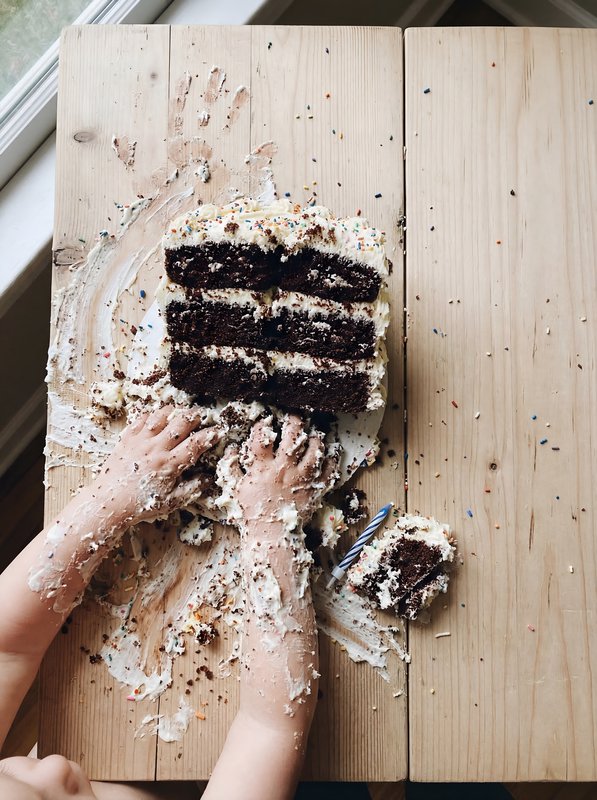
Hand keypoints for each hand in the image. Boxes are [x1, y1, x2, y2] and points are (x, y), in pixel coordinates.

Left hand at [93, 405, 220, 524]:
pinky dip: (150, 415)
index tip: (218, 430)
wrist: (109, 502)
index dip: (209, 435)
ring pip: (160, 416)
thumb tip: (207, 478)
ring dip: (172, 411)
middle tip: (200, 415)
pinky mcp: (127, 439)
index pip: (195, 444)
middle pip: (180, 423)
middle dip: (193, 416)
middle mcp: (156, 448)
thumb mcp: (171, 502)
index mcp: (170, 464)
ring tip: (178, 411)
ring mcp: (140, 441)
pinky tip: (155, 417)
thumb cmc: (141, 505)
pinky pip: (140, 419)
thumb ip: (192, 489)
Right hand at [227, 414, 338, 526]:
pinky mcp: (315, 490)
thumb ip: (230, 467)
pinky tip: (331, 452)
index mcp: (262, 468)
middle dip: (294, 421)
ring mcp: (302, 479)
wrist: (271, 536)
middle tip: (295, 416)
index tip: (264, 422)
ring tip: (313, 434)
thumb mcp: (234, 489)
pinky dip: (332, 460)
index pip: (261, 438)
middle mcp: (284, 470)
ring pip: (314, 451)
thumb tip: (232, 447)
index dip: (262, 426)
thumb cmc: (250, 513)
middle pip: (293, 436)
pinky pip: (329, 472)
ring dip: (315, 439)